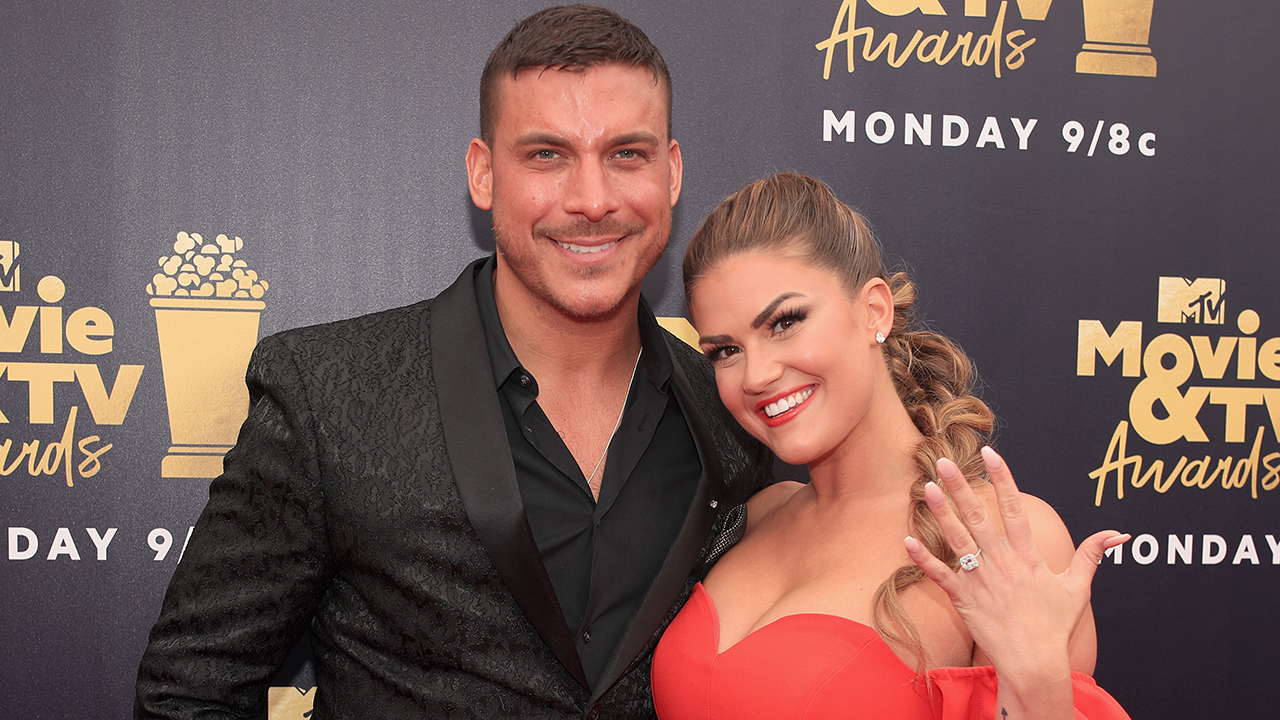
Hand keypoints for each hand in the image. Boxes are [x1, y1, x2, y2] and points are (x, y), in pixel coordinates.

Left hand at [903, 448, 1127, 685]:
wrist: (1034, 663)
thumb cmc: (1055, 626)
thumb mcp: (1077, 588)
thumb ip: (1092, 555)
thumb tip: (1117, 534)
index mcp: (1028, 556)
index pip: (1015, 508)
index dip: (1003, 478)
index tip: (991, 453)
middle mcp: (1002, 563)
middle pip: (979, 516)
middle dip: (961, 486)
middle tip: (943, 460)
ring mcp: (981, 580)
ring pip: (957, 540)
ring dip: (941, 513)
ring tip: (926, 488)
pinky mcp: (964, 599)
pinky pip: (940, 575)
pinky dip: (924, 558)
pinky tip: (907, 539)